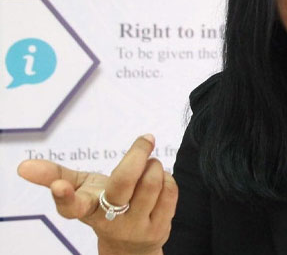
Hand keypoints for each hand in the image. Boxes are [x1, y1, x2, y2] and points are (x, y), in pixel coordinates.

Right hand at [17, 135, 177, 254]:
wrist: (129, 242)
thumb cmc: (101, 203)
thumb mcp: (80, 188)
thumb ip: (54, 174)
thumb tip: (23, 166)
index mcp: (85, 209)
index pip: (71, 206)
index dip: (64, 196)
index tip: (58, 185)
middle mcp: (109, 220)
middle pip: (123, 182)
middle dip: (137, 155)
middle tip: (145, 139)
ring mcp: (135, 226)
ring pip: (151, 182)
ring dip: (155, 165)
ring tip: (150, 165)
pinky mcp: (159, 227)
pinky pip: (169, 190)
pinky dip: (167, 178)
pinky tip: (160, 182)